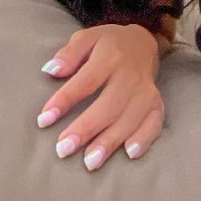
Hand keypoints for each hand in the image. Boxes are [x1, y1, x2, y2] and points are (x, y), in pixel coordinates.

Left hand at [36, 24, 164, 169]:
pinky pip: (154, 124)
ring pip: (128, 119)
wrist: (142, 43)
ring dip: (109, 142)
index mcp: (109, 56)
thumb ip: (68, 54)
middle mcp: (129, 75)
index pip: (85, 81)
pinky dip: (144, 139)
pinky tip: (129, 154)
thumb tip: (50, 70)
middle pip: (108, 105)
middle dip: (85, 129)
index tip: (44, 119)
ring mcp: (145, 91)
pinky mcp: (156, 104)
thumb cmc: (107, 44)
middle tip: (63, 149)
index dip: (64, 100)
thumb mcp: (85, 38)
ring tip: (89, 162)